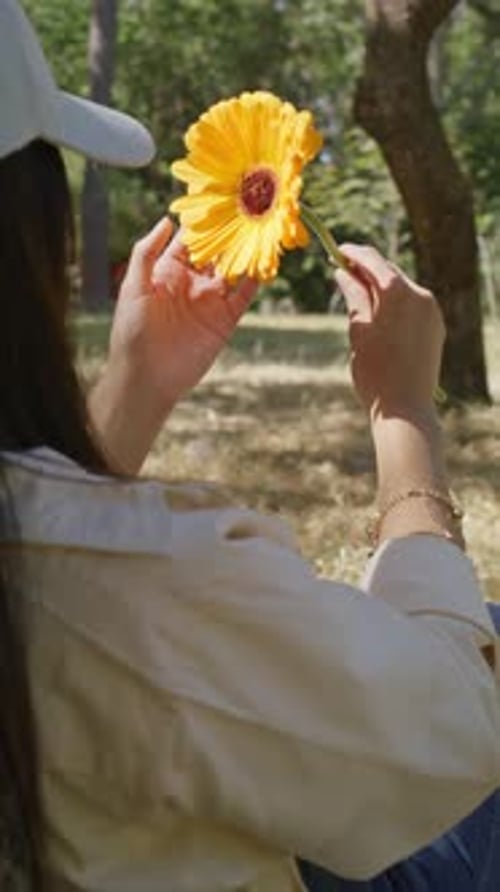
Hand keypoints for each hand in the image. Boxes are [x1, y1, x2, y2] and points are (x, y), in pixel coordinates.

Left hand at [109, 216, 257, 411]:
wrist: (147, 377)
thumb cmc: (132, 333)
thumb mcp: (133, 287)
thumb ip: (146, 253)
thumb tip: (167, 220)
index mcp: (168, 272)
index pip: (190, 240)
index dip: (203, 223)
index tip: (218, 200)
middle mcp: (192, 282)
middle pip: (216, 252)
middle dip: (230, 234)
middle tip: (247, 210)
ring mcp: (210, 301)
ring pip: (234, 270)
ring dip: (246, 253)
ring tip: (261, 231)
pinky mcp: (225, 320)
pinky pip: (244, 296)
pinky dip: (256, 280)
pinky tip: (266, 263)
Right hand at [334, 245, 444, 418]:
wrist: (405, 409)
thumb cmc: (374, 371)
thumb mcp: (358, 330)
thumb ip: (354, 296)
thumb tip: (343, 272)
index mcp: (398, 292)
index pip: (372, 260)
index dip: (353, 254)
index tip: (336, 252)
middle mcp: (420, 295)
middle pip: (388, 272)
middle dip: (366, 271)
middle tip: (341, 272)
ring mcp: (431, 311)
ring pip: (401, 289)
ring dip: (380, 288)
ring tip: (357, 296)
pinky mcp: (435, 327)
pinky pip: (412, 306)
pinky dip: (394, 304)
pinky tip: (378, 315)